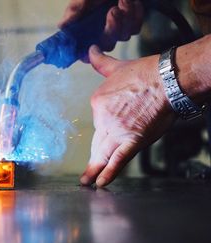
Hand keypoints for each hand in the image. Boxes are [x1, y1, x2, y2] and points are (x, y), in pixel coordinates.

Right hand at [59, 0, 143, 50]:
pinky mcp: (130, 26)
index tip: (93, 46)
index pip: (85, 53)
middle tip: (113, 10)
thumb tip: (62, 26)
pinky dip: (135, 14)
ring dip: (125, 17)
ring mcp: (115, 32)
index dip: (88, 54)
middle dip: (112, 28)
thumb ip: (74, 11)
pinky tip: (129, 2)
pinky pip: (135, 28)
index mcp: (84, 33)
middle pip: (107, 45)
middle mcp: (99, 36)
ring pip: (123, 36)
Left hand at [81, 45, 175, 186]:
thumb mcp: (116, 66)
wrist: (167, 79)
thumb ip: (100, 62)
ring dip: (93, 170)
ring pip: (103, 154)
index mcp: (98, 103)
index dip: (105, 127)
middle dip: (93, 157)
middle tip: (85, 173)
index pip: (99, 122)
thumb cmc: (145, 72)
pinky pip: (117, 160)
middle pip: (98, 141)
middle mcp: (103, 119)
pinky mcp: (132, 141)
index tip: (109, 132)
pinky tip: (100, 183)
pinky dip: (109, 172)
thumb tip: (91, 50)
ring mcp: (117, 131)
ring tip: (86, 181)